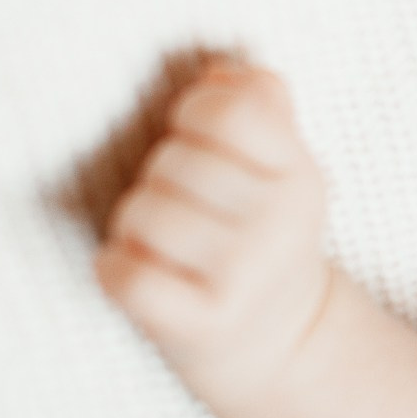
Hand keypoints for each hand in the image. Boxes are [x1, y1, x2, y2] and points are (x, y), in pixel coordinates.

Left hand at [97, 62, 333, 403]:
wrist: (282, 344)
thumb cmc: (260, 237)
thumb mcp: (281, 169)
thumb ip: (260, 109)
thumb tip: (223, 73)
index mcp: (300, 173)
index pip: (228, 109)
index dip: (192, 115)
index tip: (195, 140)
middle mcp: (281, 223)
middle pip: (170, 162)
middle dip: (158, 182)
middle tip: (182, 211)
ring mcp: (245, 276)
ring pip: (139, 214)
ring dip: (133, 228)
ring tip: (163, 246)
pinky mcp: (204, 325)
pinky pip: (125, 276)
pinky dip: (116, 271)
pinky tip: (140, 275)